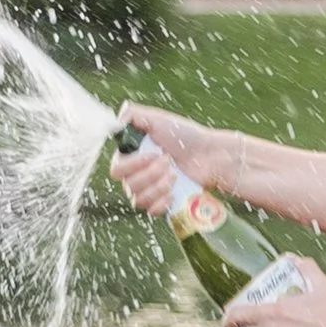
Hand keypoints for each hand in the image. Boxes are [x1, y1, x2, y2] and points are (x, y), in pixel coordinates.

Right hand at [111, 105, 233, 214]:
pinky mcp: (163, 203)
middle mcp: (137, 176)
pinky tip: (174, 192)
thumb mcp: (157, 118)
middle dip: (150, 174)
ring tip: (175, 175)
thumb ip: (132, 115)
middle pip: (128, 186)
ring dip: (159, 186)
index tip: (155, 153)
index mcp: (132, 157)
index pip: (116, 170)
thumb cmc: (185, 135)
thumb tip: (115, 122)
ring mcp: (150, 191)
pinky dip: (162, 202)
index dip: (133, 164)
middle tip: (168, 162)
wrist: (210, 155)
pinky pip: (151, 211)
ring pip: (139, 200)